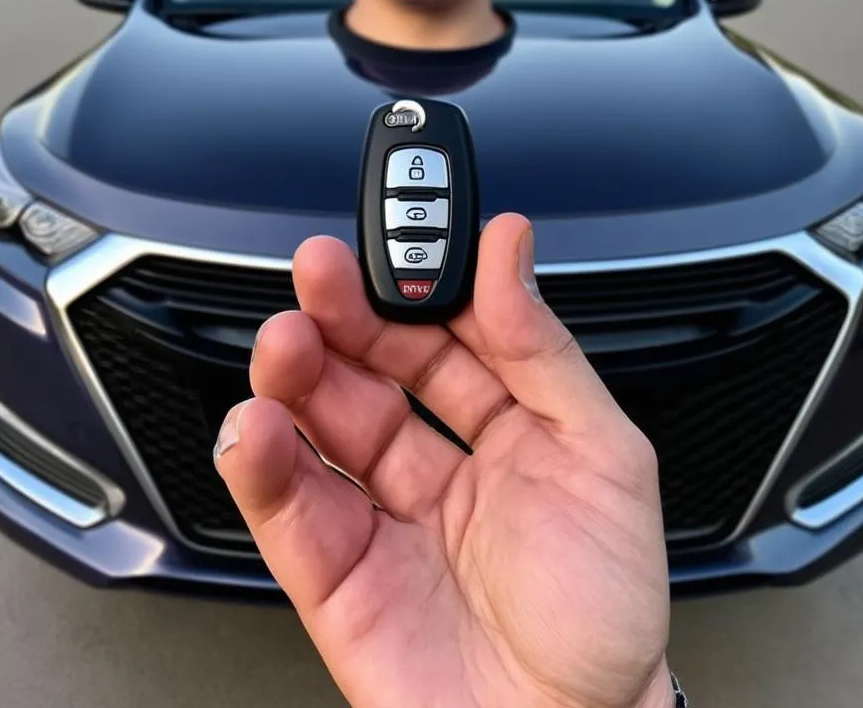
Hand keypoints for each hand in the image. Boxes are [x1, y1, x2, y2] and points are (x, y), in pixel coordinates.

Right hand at [214, 212, 673, 707]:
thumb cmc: (602, 614)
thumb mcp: (604, 456)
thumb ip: (544, 348)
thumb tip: (510, 249)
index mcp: (512, 430)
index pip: (452, 337)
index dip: (421, 291)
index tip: (397, 249)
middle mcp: (442, 466)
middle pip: (376, 373)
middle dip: (345, 321)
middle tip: (320, 279)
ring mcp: (387, 518)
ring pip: (324, 431)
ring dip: (295, 381)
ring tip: (284, 343)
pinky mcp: (338, 577)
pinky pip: (292, 511)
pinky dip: (266, 467)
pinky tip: (258, 427)